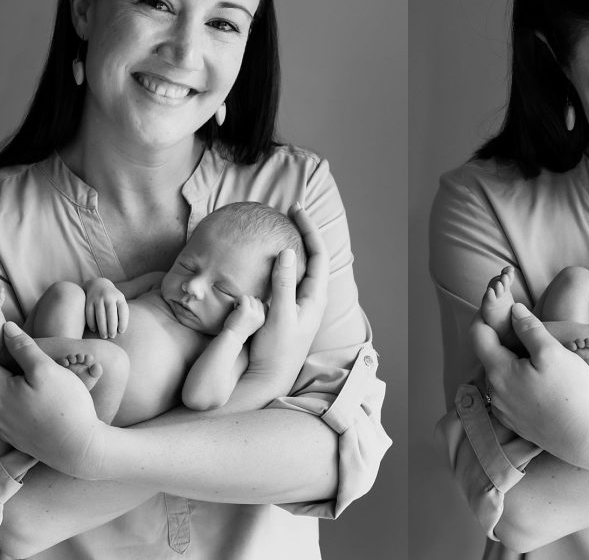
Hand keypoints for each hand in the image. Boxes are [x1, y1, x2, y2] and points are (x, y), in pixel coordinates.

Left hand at [0, 321, 106, 479]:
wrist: (77, 448)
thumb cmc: (65, 406)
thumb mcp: (46, 369)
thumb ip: (23, 347)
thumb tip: (6, 328)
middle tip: (13, 338)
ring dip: (4, 374)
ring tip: (27, 364)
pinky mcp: (10, 433)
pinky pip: (3, 405)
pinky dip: (11, 392)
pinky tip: (32, 390)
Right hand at [84, 278, 128, 337]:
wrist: (98, 284)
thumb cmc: (112, 298)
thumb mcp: (119, 301)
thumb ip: (121, 312)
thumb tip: (121, 331)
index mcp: (119, 297)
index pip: (123, 311)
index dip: (123, 322)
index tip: (121, 332)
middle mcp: (109, 297)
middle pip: (111, 314)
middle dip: (112, 327)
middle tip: (112, 336)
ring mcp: (98, 298)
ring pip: (100, 315)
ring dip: (102, 327)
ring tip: (104, 336)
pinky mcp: (88, 301)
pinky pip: (89, 314)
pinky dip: (92, 323)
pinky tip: (94, 330)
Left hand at [223, 294, 266, 337]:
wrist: (232, 337)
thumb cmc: (240, 330)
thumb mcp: (253, 323)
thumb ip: (257, 314)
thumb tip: (257, 300)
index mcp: (263, 319)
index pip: (263, 304)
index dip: (254, 306)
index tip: (247, 312)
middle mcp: (260, 315)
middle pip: (256, 300)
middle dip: (248, 303)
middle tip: (241, 311)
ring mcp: (253, 312)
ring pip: (250, 297)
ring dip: (242, 302)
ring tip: (237, 310)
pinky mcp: (245, 309)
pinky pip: (243, 297)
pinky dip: (237, 300)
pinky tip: (235, 307)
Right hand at [246, 203, 328, 394]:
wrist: (269, 377)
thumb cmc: (276, 351)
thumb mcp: (279, 316)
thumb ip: (283, 285)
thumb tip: (288, 252)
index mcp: (315, 297)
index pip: (318, 253)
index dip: (309, 229)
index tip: (296, 210)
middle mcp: (312, 297)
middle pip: (314, 255)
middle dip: (304, 232)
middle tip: (290, 212)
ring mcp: (301, 302)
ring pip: (303, 265)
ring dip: (296, 244)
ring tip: (284, 227)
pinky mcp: (289, 308)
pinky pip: (291, 276)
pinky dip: (284, 260)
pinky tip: (272, 255)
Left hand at [473, 303, 588, 468]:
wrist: (585, 439)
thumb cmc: (571, 393)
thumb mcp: (552, 353)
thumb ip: (529, 329)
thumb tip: (514, 311)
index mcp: (499, 371)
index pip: (478, 334)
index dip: (485, 315)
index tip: (498, 304)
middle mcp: (494, 391)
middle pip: (489, 354)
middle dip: (502, 338)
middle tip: (521, 325)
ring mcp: (503, 409)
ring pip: (500, 374)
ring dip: (511, 360)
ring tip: (534, 352)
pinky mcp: (515, 421)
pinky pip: (509, 392)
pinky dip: (517, 379)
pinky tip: (538, 378)